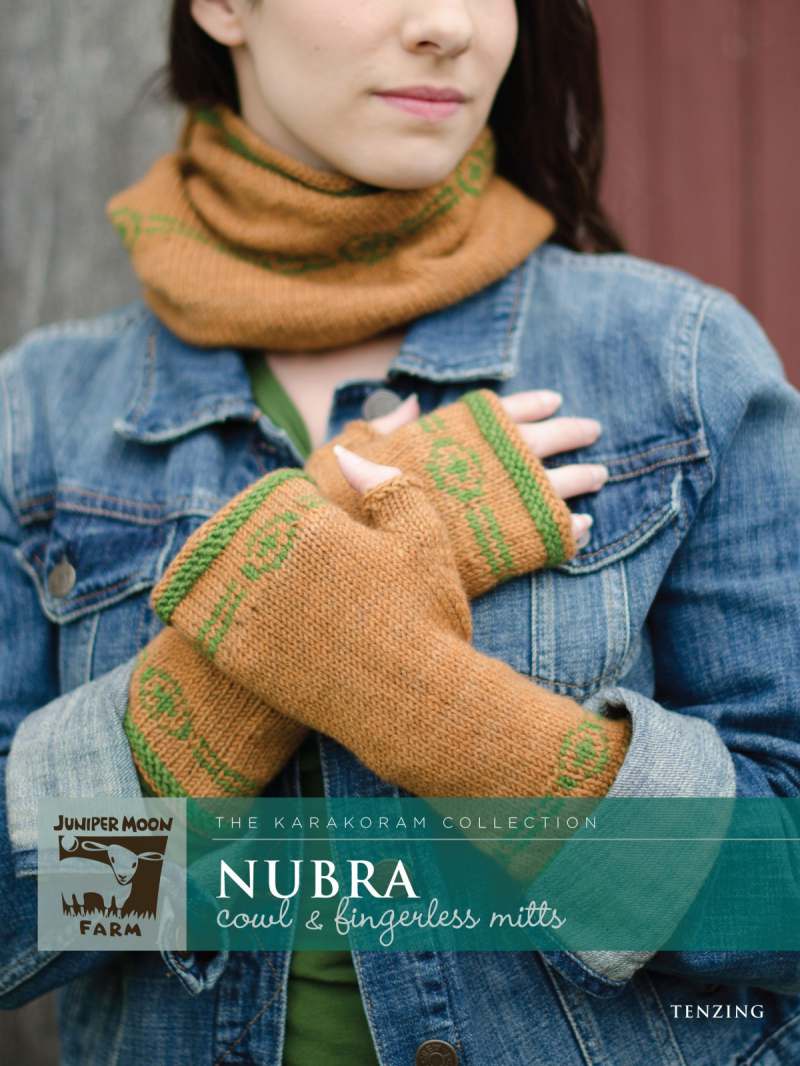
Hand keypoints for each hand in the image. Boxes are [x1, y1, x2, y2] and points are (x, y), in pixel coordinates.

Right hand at [305, 388, 602, 596]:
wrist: (360, 551)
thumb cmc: (346, 500)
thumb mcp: (353, 451)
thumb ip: (381, 427)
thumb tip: (403, 405)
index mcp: (454, 434)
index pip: (503, 411)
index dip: (531, 405)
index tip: (554, 401)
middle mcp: (486, 461)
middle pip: (544, 441)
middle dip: (571, 432)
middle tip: (592, 430)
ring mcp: (505, 503)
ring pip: (559, 483)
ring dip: (583, 477)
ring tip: (599, 476)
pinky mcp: (511, 544)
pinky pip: (555, 532)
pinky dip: (571, 528)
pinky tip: (582, 526)